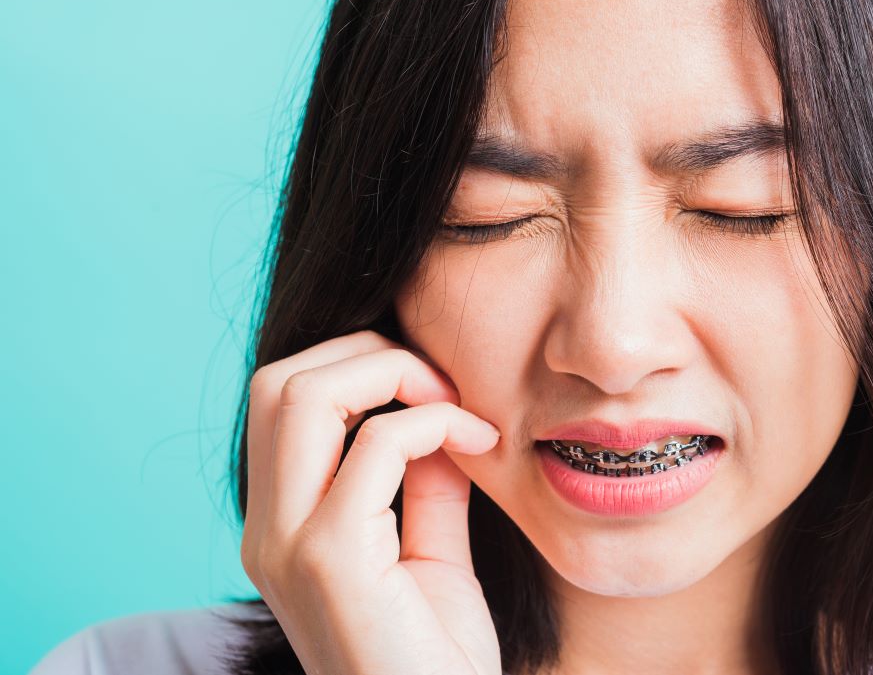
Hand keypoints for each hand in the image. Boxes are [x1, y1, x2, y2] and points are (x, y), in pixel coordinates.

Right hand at [240, 329, 502, 674]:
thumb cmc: (436, 657)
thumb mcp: (431, 552)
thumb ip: (424, 480)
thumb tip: (438, 410)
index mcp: (282, 524)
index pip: (282, 398)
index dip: (357, 366)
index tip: (434, 387)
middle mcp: (268, 530)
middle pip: (280, 380)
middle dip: (368, 354)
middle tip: (442, 382)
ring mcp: (289, 545)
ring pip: (304, 395)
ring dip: (391, 374)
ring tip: (454, 403)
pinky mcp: (331, 562)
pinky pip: (375, 448)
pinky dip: (431, 422)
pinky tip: (479, 443)